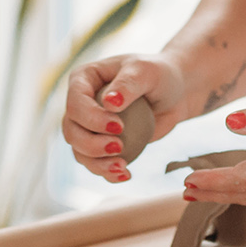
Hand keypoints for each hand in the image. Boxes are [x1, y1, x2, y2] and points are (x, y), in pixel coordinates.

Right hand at [62, 53, 187, 182]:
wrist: (174, 93)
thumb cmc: (158, 74)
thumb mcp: (146, 71)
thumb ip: (128, 84)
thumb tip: (109, 103)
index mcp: (84, 79)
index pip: (75, 103)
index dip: (92, 118)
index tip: (119, 126)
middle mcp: (81, 103)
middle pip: (71, 131)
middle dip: (91, 145)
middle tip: (120, 147)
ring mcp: (89, 125)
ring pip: (79, 151)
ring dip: (97, 164)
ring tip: (122, 168)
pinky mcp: (102, 142)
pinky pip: (95, 163)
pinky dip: (107, 172)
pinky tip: (125, 174)